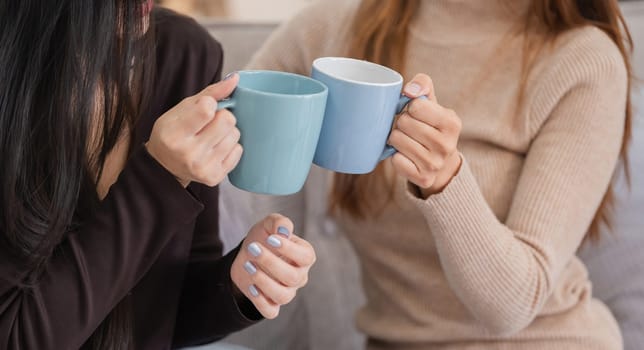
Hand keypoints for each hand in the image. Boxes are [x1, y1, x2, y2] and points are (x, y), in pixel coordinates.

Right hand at [145, 74, 242, 186]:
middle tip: (210, 123)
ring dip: (227, 132)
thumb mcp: (182, 108)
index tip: (202, 109)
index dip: (209, 104)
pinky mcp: (214, 177)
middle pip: (227, 120)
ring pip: (235, 135)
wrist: (165, 166)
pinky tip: (215, 149)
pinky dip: (230, 146)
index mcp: (173, 133)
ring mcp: (202, 167)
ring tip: (212, 137)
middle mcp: (187, 153)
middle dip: (222, 117)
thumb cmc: (174, 132)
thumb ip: (210, 92)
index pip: (207, 109)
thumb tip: (235, 78)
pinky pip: (238, 151)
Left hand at [230, 214, 315, 318]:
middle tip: (253, 248)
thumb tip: (284, 231)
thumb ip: (279, 223)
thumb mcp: (269, 224)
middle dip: (270, 262)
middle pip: (293, 277)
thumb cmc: (264, 238)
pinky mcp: (272, 304)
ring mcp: (287, 292)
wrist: (248, 254)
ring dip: (263, 281)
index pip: (306, 257)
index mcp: (304, 256)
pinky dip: (260, 301)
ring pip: (283, 296)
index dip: (289, 249)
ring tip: (248, 265)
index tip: (270, 238)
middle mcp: (299, 276)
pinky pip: (271, 311)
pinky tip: (250, 286)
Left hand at [388, 74, 462, 197]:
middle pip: (404, 123)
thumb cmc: (431, 125)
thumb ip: (422, 85)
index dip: (410, 107)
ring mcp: (435, 164)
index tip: (415, 114)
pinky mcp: (424, 178)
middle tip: (409, 129)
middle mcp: (447, 145)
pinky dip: (396, 156)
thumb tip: (409, 91)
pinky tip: (406, 156)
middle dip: (401, 123)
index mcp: (452, 122)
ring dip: (396, 139)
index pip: (416, 106)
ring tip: (407, 141)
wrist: (441, 163)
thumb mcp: (432, 102)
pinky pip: (396, 161)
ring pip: (397, 141)